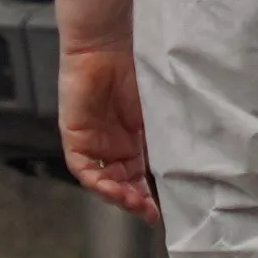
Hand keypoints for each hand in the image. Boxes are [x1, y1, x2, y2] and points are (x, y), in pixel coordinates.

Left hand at [60, 43, 158, 217]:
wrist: (108, 43)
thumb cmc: (135, 68)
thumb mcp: (155, 112)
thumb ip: (163, 139)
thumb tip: (183, 169)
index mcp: (133, 140)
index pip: (139, 177)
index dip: (149, 197)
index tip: (161, 213)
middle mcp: (112, 145)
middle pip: (122, 184)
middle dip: (134, 202)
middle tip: (148, 213)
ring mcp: (93, 142)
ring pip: (102, 181)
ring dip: (117, 196)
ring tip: (132, 202)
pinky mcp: (75, 136)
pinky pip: (83, 168)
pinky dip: (96, 181)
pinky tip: (111, 188)